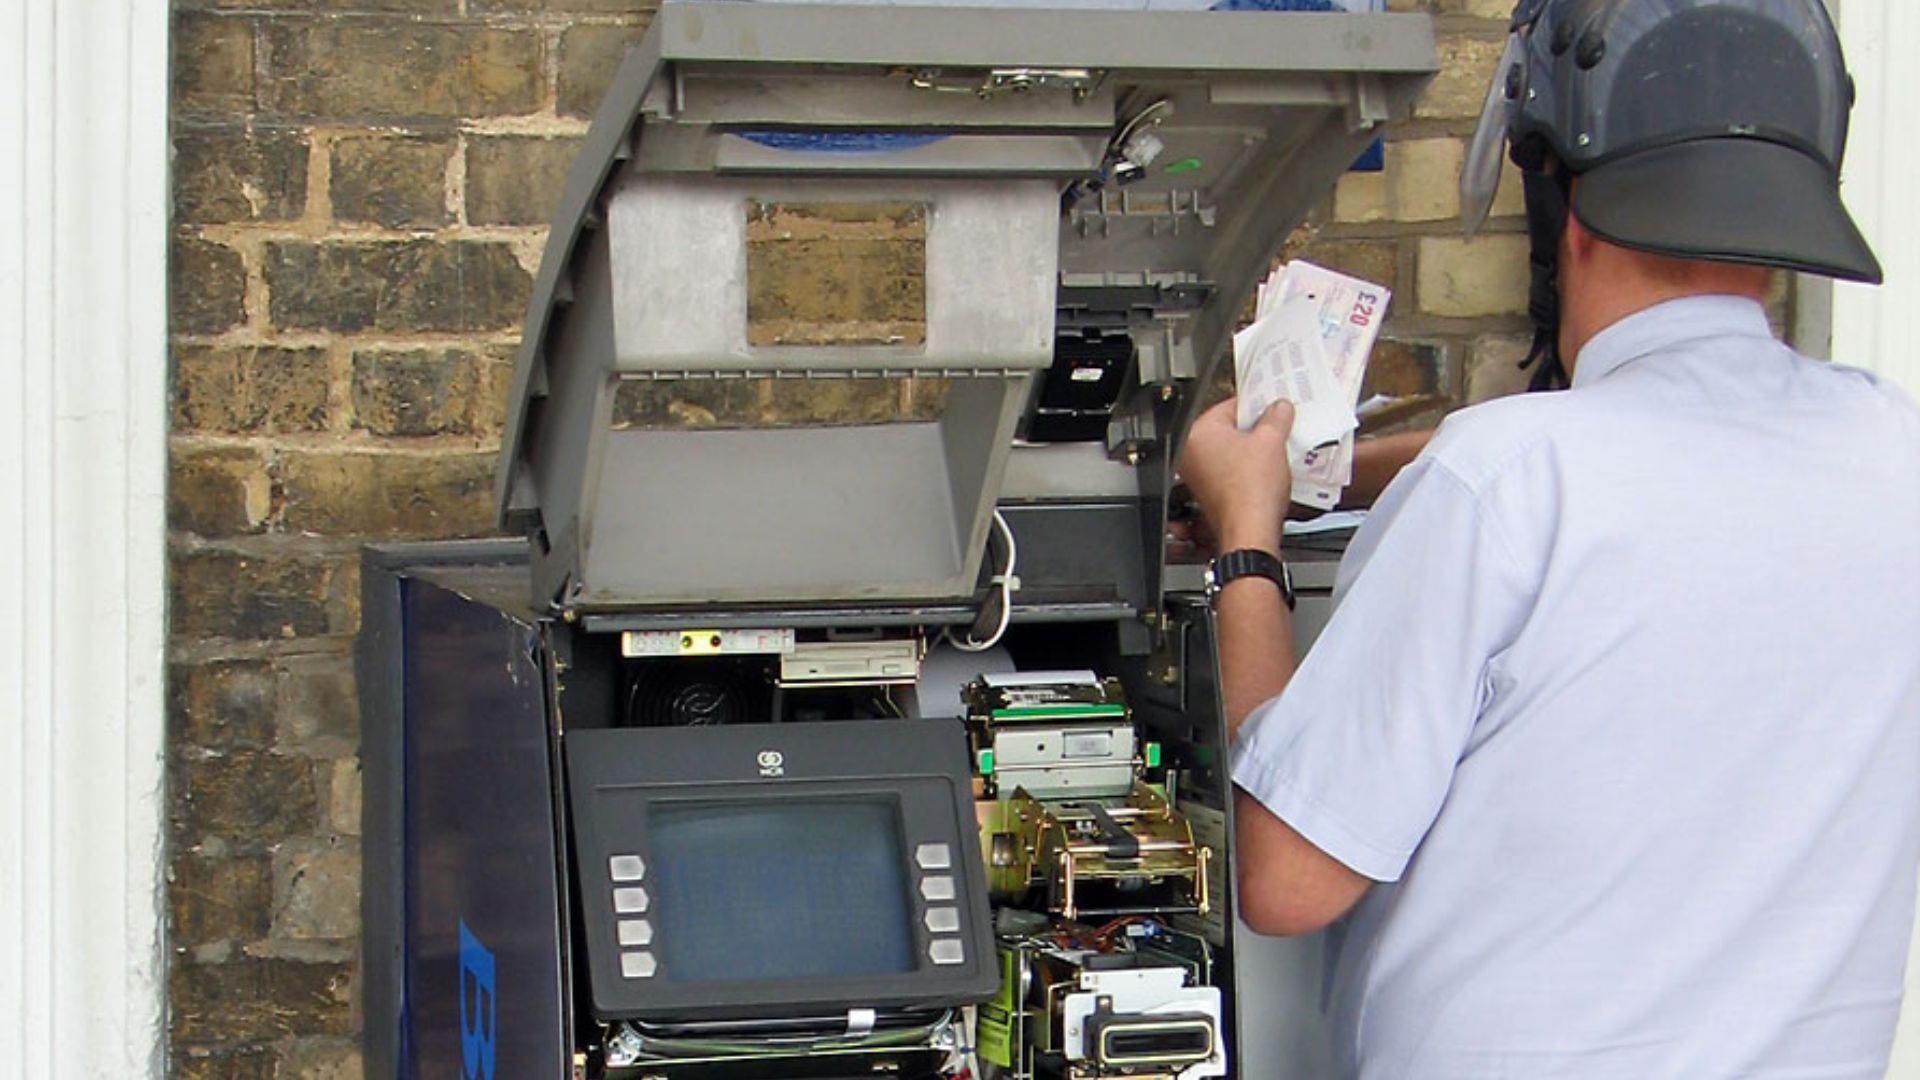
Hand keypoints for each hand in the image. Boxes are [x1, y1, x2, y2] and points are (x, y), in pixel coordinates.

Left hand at [1177, 397, 1293, 555]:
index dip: (1256, 404)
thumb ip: (1276, 417)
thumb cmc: (1250, 492)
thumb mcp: (1271, 441)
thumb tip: (1279, 408)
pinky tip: (1268, 469)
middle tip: (1277, 426)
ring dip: (1254, 448)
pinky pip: (1232, 469)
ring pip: (1232, 450)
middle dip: (1256, 427)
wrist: (1251, 532)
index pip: (1229, 405)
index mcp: (1198, 433)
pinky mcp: (1211, 491)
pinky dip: (1249, 467)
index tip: (1271, 405)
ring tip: (1276, 448)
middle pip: (1230, 428)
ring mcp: (1200, 475)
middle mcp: (1192, 453)